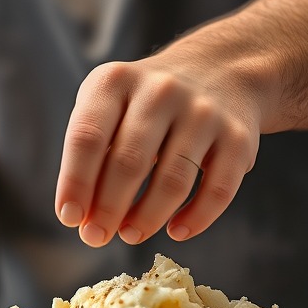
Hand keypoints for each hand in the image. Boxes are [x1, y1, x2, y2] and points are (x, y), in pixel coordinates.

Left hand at [54, 47, 263, 245]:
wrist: (219, 70)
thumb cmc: (145, 103)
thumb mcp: (109, 107)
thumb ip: (92, 155)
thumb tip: (83, 218)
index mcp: (115, 82)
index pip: (88, 137)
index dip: (75, 182)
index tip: (69, 217)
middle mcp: (161, 91)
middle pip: (129, 162)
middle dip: (108, 208)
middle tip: (95, 237)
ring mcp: (203, 112)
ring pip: (173, 181)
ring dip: (147, 218)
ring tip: (130, 235)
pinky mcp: (238, 138)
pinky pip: (217, 190)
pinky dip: (196, 218)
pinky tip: (176, 231)